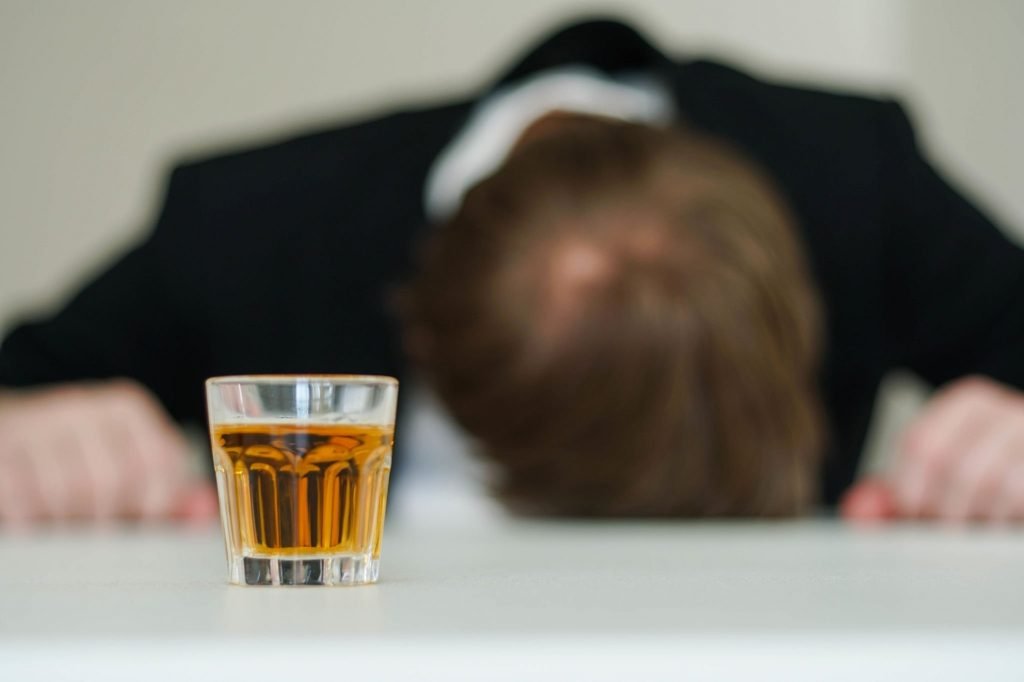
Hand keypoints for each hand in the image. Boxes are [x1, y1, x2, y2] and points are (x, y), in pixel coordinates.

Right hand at [0, 379, 216, 524]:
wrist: (8, 427)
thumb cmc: (77, 454)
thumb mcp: (126, 461)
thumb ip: (169, 490)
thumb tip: (207, 510)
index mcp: (126, 407)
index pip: (160, 462)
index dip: (156, 505)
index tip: (143, 523)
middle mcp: (85, 406)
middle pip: (114, 482)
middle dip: (109, 519)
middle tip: (100, 530)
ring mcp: (39, 422)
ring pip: (68, 494)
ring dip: (68, 523)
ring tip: (66, 522)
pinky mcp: (4, 445)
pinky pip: (23, 499)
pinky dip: (30, 522)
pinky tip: (34, 522)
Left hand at [842, 376, 1023, 523]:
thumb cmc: (983, 480)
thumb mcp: (937, 479)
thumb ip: (895, 494)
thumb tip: (856, 512)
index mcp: (967, 404)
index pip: (921, 443)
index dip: (909, 490)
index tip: (910, 517)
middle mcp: (1006, 411)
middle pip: (955, 465)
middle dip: (942, 512)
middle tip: (942, 534)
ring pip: (993, 486)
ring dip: (978, 521)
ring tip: (976, 530)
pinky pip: (1021, 497)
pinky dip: (1004, 522)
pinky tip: (1001, 524)